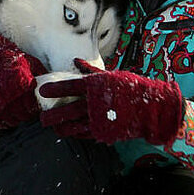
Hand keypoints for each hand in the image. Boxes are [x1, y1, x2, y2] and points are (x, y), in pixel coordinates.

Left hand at [38, 59, 183, 145]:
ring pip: (74, 125)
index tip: (42, 90)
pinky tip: (69, 132)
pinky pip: (86, 133)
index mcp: (97, 85)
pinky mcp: (105, 131)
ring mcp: (100, 118)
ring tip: (53, 127)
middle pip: (68, 109)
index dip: (55, 89)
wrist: (152, 108)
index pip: (71, 86)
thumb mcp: (111, 76)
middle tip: (42, 117)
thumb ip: (91, 72)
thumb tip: (75, 61)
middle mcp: (96, 102)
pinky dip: (76, 133)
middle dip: (53, 115)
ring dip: (62, 127)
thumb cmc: (131, 88)